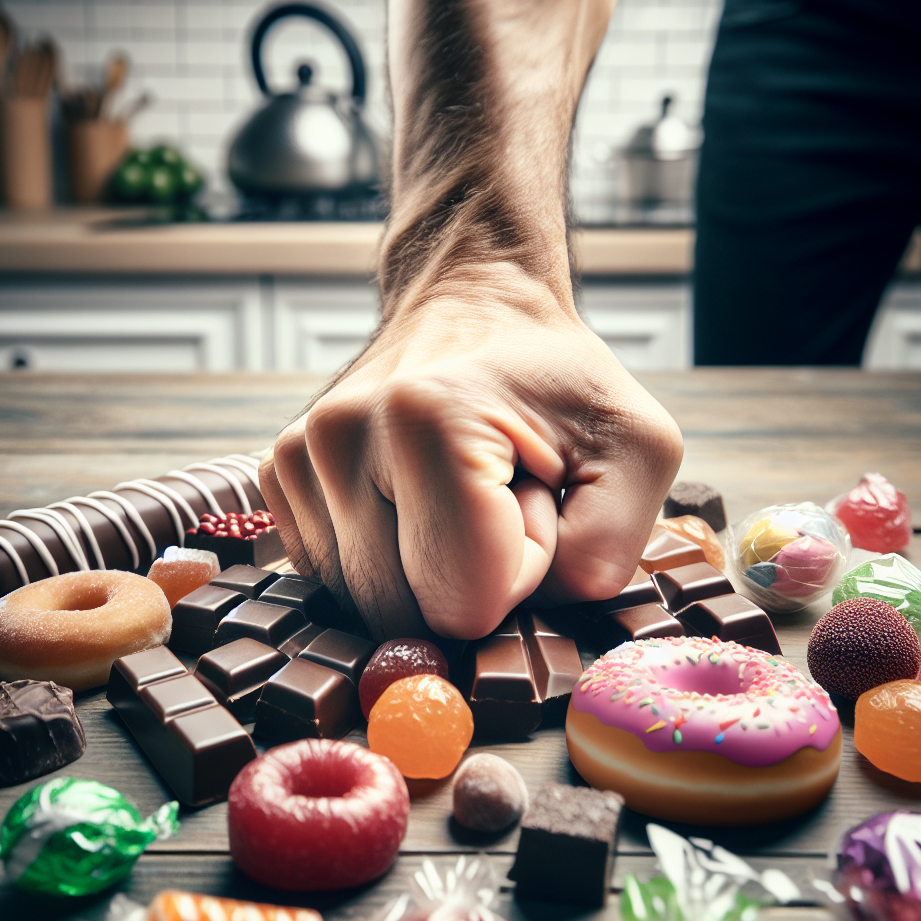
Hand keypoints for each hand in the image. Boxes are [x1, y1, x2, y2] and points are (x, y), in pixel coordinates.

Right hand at [260, 266, 682, 640]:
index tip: (532, 496)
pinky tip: (412, 496)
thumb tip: (524, 614)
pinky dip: (388, 557)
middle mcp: (343, 436)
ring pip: (368, 603)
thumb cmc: (559, 380)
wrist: (477, 307)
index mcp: (429, 422)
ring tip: (459, 489)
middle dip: (471, 575)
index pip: (466, 603)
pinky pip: (338, 579)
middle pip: (408, 613)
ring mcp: (298, 456)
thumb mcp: (638, 447)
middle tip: (499, 496)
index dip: (520, 570)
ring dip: (429, 565)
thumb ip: (607, 547)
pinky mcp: (281, 473)